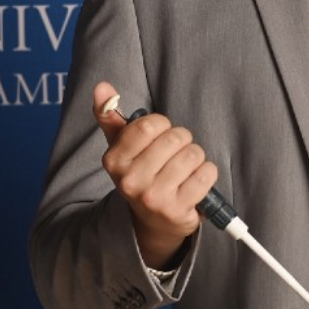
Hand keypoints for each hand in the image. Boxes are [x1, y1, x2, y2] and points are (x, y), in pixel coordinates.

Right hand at [93, 81, 217, 268]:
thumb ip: (110, 114)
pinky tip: (196, 182)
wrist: (153, 222)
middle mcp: (130, 181)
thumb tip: (101, 86)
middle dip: (183, 141)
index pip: (150, 124)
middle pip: (175, 138)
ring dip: (196, 158)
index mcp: (113, 160)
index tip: (160, 135)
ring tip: (185, 169)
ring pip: (193, 155)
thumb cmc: (141, 174)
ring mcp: (153, 198)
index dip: (163, 125)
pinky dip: (207, 174)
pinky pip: (206, 174)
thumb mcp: (121, 146)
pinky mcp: (177, 210)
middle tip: (175, 155)